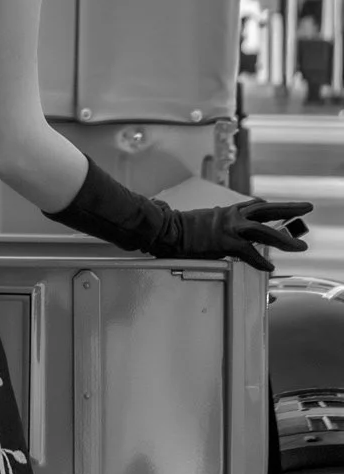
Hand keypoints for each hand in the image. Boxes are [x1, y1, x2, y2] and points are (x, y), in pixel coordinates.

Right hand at [166, 197, 311, 273]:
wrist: (166, 229)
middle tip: (308, 207)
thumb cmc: (179, 228)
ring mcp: (229, 228)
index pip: (255, 206)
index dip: (271, 208)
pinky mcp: (225, 243)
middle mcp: (231, 216)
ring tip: (300, 247)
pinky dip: (260, 262)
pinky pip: (249, 253)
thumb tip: (215, 230)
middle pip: (267, 209)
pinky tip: (270, 268)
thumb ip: (215, 223)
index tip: (283, 208)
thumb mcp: (202, 220)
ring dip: (284, 239)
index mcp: (227, 211)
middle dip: (289, 208)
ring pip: (264, 231)